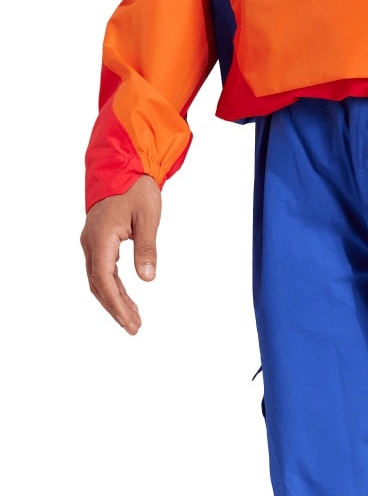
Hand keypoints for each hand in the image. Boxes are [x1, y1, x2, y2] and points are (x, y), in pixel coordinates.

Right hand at [79, 175, 161, 334]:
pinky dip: (114, 289)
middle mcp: (91, 242)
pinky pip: (102, 271)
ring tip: (134, 320)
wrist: (123, 166)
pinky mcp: (98, 242)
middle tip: (134, 328)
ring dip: (115, 301)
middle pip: (99, 285)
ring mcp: (92, 242)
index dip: (116, 304)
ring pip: (99, 280)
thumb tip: (148, 278)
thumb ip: (147, 248)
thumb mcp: (148, 218)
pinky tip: (128, 301)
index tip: (130, 322)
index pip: (104, 279)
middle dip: (116, 309)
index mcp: (101, 237)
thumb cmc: (136, 189)